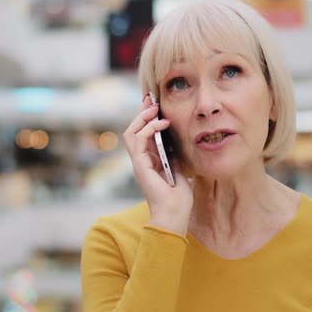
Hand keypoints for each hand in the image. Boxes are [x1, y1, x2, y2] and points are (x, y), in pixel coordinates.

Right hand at [122, 94, 192, 234]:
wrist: (174, 214)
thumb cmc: (178, 197)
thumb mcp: (179, 168)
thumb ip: (174, 154)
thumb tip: (175, 139)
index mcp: (150, 160)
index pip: (143, 134)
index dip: (147, 118)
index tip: (156, 104)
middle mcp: (141, 160)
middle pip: (134, 130)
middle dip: (141, 112)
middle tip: (151, 98)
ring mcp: (139, 162)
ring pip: (131, 132)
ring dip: (142, 117)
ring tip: (155, 107)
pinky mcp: (140, 165)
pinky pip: (138, 140)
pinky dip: (149, 128)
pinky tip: (162, 123)